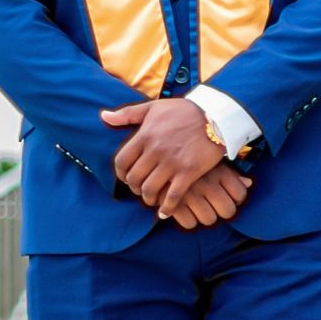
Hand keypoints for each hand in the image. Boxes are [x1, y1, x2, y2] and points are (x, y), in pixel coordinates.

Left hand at [101, 99, 227, 217]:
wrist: (216, 115)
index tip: (127, 177)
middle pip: (134, 179)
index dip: (121, 174)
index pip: (121, 162)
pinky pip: (172, 197)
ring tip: (152, 198)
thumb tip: (103, 116)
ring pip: (149, 190)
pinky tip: (165, 212)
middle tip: (140, 189)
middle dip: (134, 188)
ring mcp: (172, 162)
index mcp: (145, 135)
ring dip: (148, 198)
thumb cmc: (184, 110)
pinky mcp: (188, 172)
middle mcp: (155, 150)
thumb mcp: (153, 107)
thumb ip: (127, 114)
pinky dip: (166, 208)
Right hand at [169, 162, 252, 229]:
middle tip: (214, 206)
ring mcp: (191, 193)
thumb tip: (249, 184)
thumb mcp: (211, 159)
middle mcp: (208, 182)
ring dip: (205, 217)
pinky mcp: (174, 202)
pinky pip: (189, 223)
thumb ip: (231, 173)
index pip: (240, 194)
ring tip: (198, 208)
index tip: (227, 197)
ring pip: (209, 220)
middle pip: (228, 211)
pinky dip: (188, 220)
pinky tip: (185, 210)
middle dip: (222, 212)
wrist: (157, 149)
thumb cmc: (189, 155)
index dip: (236, 199)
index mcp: (219, 170)